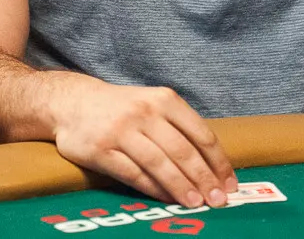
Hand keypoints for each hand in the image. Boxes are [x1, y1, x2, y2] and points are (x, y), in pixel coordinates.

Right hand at [49, 76, 236, 208]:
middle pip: (182, 151)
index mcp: (164, 100)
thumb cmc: (122, 108)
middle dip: (204, 179)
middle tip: (218, 200)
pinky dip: (153, 189)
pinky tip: (167, 199)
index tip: (229, 183)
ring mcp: (122, 130)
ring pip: (159, 163)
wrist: (73, 103)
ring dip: (181, 186)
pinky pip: (133, 173)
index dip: (218, 161)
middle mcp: (145, 112)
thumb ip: (179, 128)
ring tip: (196, 203)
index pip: (200, 134)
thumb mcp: (153, 104)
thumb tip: (212, 166)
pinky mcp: (101, 149)